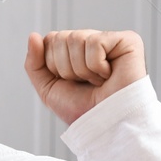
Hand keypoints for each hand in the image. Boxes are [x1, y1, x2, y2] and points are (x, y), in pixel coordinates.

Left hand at [24, 29, 146, 125]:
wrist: (104, 125)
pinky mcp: (127, 40)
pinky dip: (96, 66)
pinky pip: (94, 42)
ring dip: (81, 70)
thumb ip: (34, 63)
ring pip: (76, 38)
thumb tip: (33, 36)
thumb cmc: (82, 110)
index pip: (50, 39)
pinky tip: (109, 75)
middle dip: (65, 68)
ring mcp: (110, 39)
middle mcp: (92, 41)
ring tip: (97, 82)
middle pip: (60, 38)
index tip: (70, 82)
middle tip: (85, 83)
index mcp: (76, 51)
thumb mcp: (48, 89)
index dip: (53, 65)